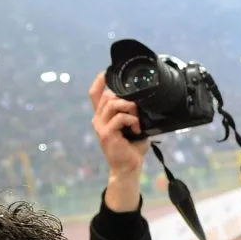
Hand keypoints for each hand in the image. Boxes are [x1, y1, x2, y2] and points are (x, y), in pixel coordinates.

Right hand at [88, 71, 150, 210]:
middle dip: (126, 98)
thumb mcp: (134, 125)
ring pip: (113, 104)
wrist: (128, 167)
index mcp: (103, 116)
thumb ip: (134, 112)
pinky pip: (119, 118)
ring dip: (130, 108)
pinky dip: (132, 120)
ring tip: (138, 119)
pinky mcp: (106, 134)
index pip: (95, 94)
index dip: (100, 81)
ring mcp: (100, 126)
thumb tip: (145, 99)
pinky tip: (137, 128)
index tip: (108, 71)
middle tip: (138, 109)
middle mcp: (98, 119)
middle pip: (108, 96)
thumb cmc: (132, 147)